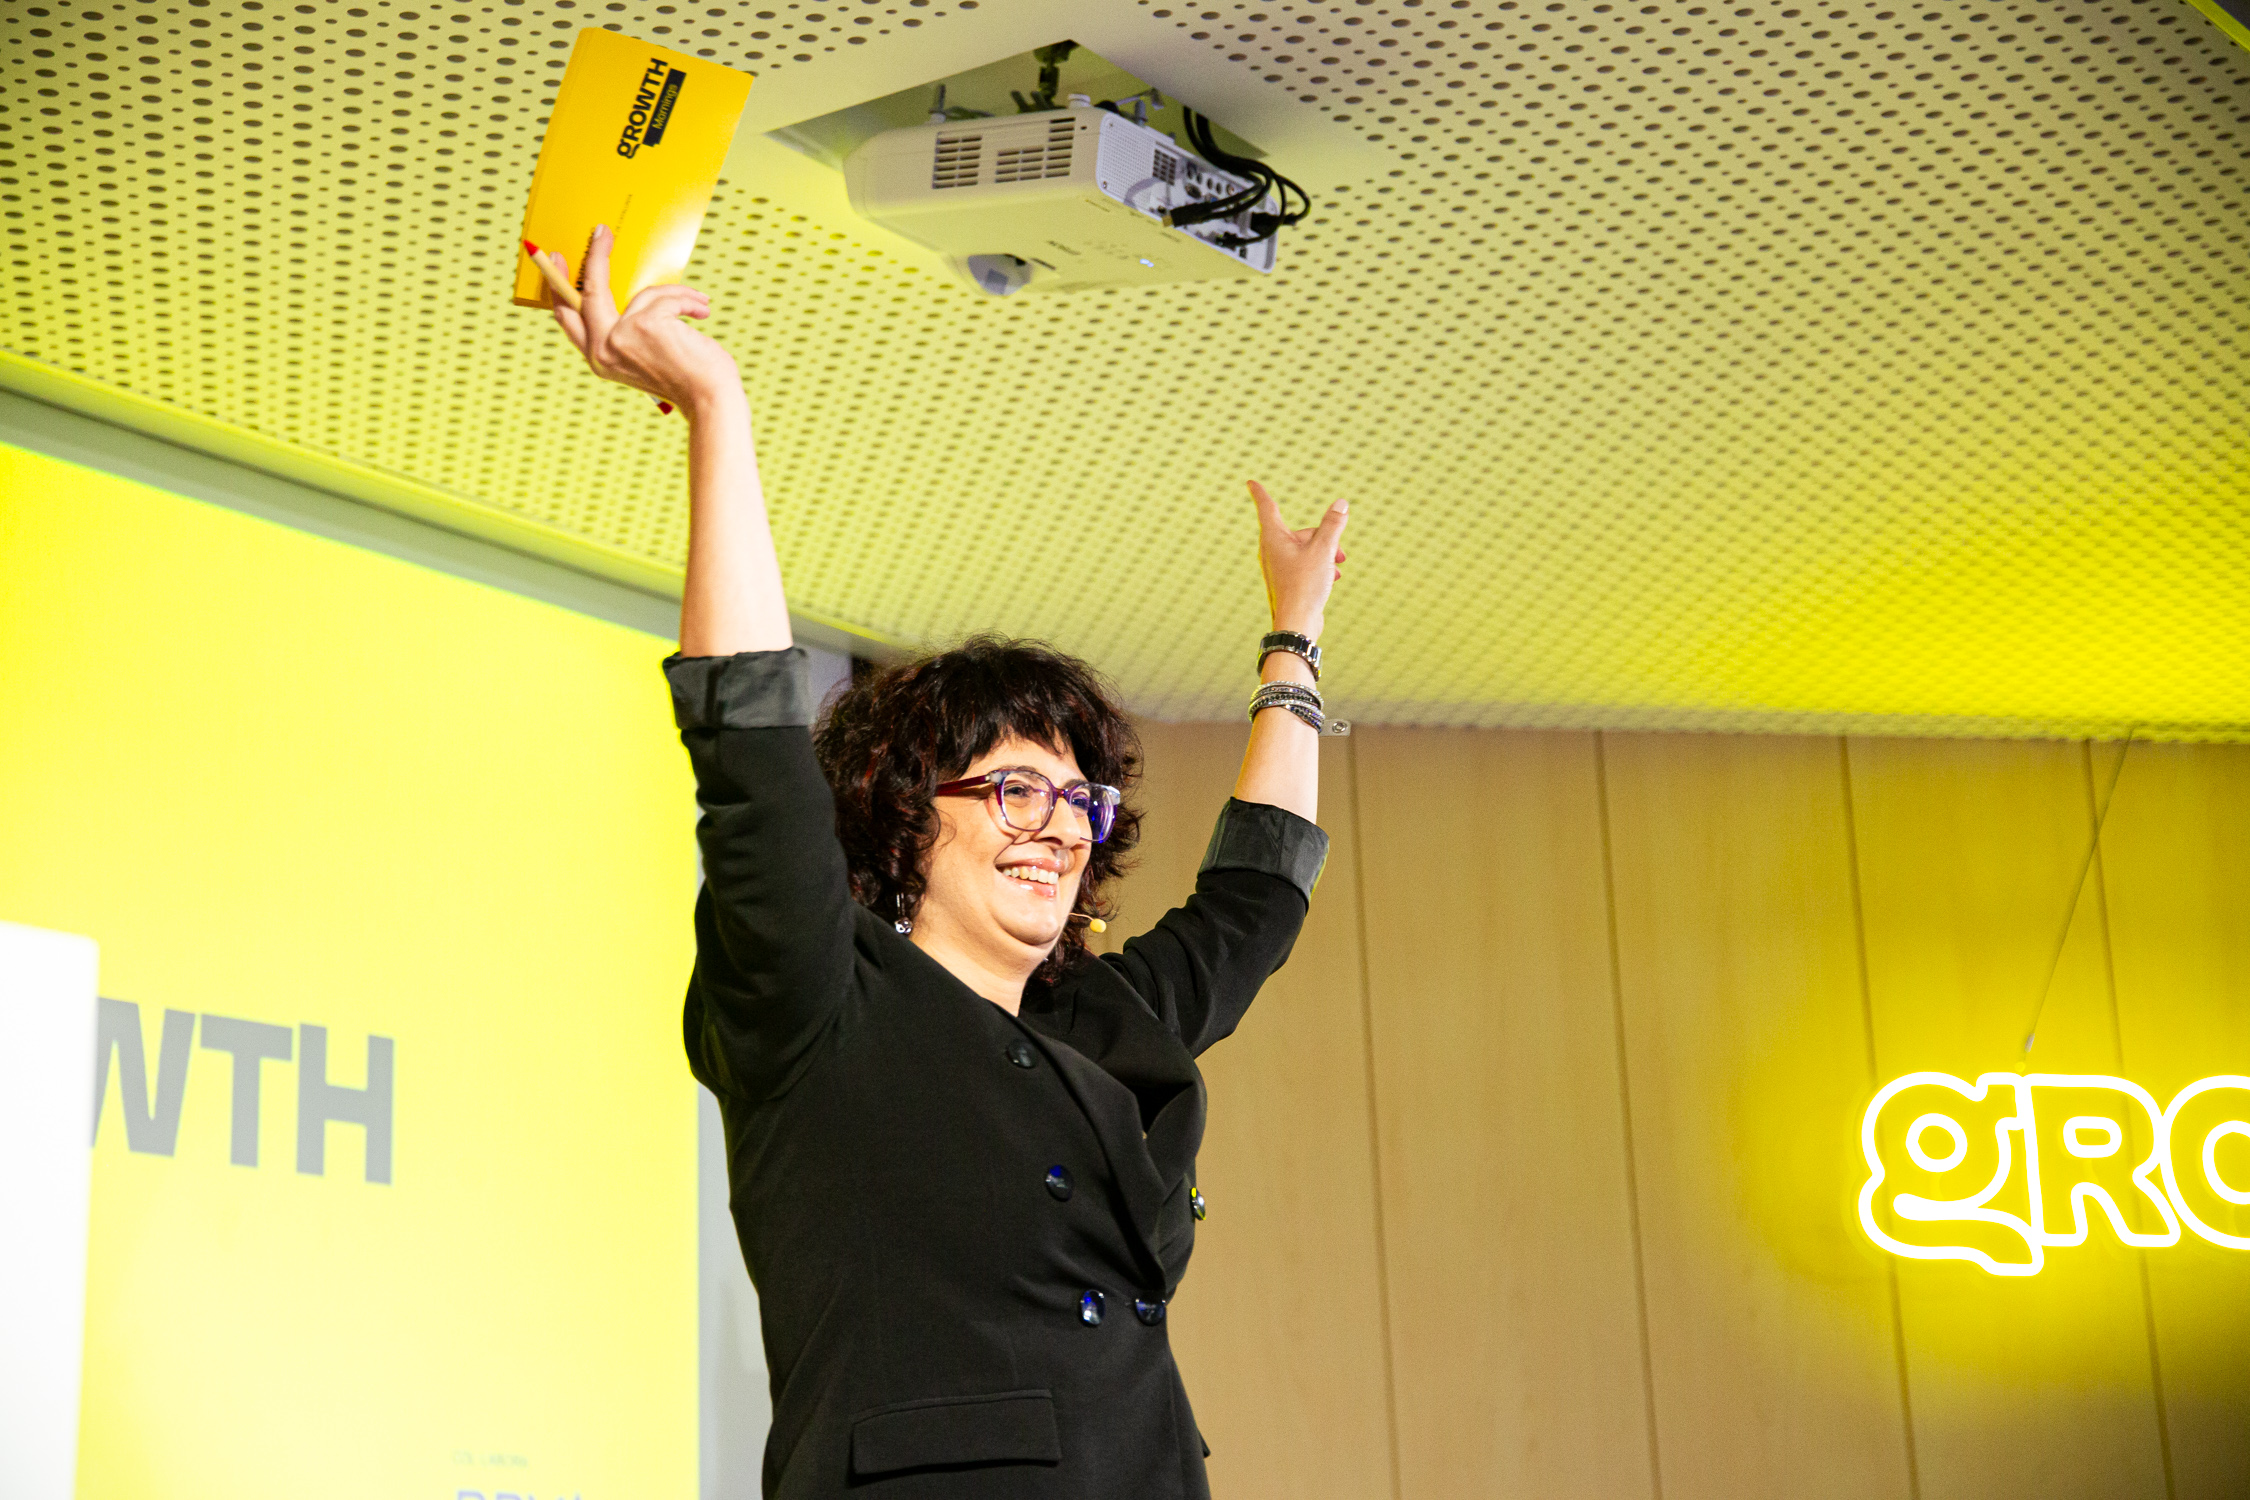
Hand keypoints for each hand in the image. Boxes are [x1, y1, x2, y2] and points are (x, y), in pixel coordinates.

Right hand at [549, 224, 740, 414]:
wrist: (710, 399)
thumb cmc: (686, 378)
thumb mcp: (645, 356)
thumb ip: (627, 331)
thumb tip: (628, 296)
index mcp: (599, 359)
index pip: (569, 319)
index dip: (560, 287)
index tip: (559, 261)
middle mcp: (602, 350)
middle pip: (587, 292)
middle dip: (593, 258)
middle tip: (601, 233)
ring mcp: (620, 337)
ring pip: (644, 294)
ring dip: (676, 297)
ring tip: (699, 308)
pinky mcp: (643, 324)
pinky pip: (665, 297)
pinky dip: (688, 301)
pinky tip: (702, 314)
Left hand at [1249, 480, 1349, 640]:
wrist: (1297, 624)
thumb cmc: (1305, 586)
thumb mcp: (1323, 550)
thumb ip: (1332, 525)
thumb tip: (1341, 504)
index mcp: (1273, 538)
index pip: (1266, 507)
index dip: (1259, 493)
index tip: (1250, 482)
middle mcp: (1271, 551)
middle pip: (1299, 532)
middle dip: (1323, 538)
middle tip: (1341, 553)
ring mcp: (1278, 567)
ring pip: (1304, 549)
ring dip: (1324, 554)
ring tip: (1338, 567)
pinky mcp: (1286, 581)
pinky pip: (1304, 564)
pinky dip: (1319, 566)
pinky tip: (1333, 577)